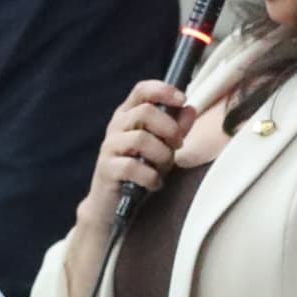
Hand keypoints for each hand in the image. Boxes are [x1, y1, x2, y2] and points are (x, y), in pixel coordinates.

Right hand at [75, 79, 192, 241]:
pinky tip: (154, 184)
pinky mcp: (107, 169)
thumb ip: (176, 128)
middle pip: (145, 111)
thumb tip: (189, 109)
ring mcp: (109, 147)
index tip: (182, 99)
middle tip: (178, 145)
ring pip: (140, 138)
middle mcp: (116, 127)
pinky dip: (151, 177)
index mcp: (128, 115)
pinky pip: (133, 167)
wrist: (111, 206)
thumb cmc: (139, 172)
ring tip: (163, 169)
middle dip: (169, 128)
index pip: (142, 90)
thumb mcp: (162, 147)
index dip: (163, 90)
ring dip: (161, 155)